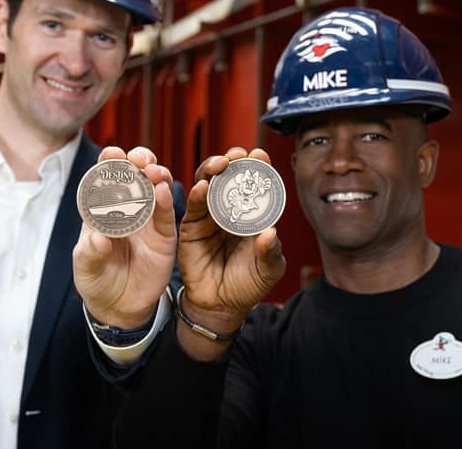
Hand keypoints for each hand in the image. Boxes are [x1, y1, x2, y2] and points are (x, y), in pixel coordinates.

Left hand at [73, 146, 176, 328]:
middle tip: (138, 160)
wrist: (119, 307)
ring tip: (153, 172)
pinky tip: (163, 191)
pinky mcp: (164, 234)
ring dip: (156, 175)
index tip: (112, 154)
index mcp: (102, 209)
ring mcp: (147, 219)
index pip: (105, 177)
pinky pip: (167, 213)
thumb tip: (98, 239)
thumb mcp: (85, 268)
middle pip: (135, 174)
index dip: (109, 162)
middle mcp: (127, 208)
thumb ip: (90, 253)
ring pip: (156, 187)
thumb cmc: (96, 280)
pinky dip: (166, 200)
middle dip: (138, 160)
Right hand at [176, 147, 285, 358]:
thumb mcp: (268, 270)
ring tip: (220, 164)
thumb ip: (270, 253)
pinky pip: (192, 207)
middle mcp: (230, 210)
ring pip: (208, 185)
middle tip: (238, 154)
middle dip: (233, 161)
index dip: (257, 168)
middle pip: (229, 178)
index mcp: (252, 215)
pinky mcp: (191, 227)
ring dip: (212, 170)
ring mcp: (209, 216)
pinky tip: (202, 187)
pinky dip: (196, 194)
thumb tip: (271, 234)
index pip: (255, 185)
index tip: (260, 154)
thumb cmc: (248, 285)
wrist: (221, 306)